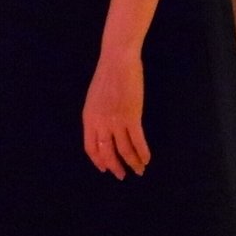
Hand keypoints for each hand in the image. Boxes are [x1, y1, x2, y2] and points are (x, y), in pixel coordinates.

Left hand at [82, 50, 149, 179]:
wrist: (117, 60)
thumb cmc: (107, 75)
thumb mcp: (94, 98)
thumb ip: (97, 116)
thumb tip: (104, 131)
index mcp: (89, 118)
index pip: (91, 147)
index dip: (98, 161)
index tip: (105, 169)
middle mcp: (100, 123)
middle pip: (107, 153)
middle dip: (115, 167)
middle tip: (123, 175)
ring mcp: (116, 121)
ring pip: (124, 150)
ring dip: (133, 163)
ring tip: (139, 170)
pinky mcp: (132, 116)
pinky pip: (138, 141)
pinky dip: (143, 153)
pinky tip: (147, 159)